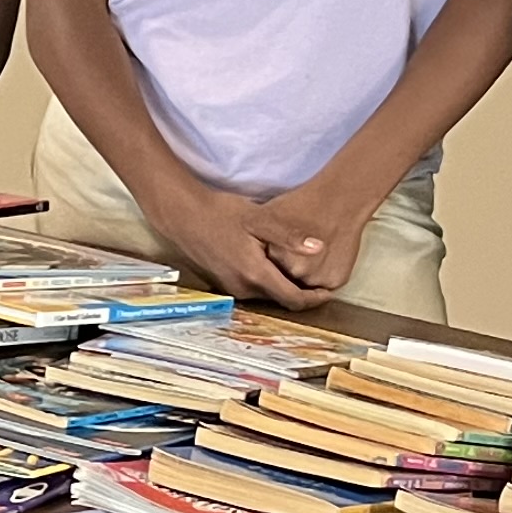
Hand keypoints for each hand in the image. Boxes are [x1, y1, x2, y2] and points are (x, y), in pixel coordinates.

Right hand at [232, 176, 380, 307]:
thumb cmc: (219, 213)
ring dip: (282, 286)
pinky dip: (265, 280)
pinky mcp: (222, 283)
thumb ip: (289, 236)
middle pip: (281, 298)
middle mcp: (243, 288)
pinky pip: (251, 287)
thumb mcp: (258, 219)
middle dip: (301, 292)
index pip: (294, 299)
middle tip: (319, 279)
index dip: (315, 298)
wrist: (181, 215)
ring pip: (266, 293)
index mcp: (255, 274)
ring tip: (298, 270)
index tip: (329, 291)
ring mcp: (230, 288)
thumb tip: (319, 246)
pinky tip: (269, 263)